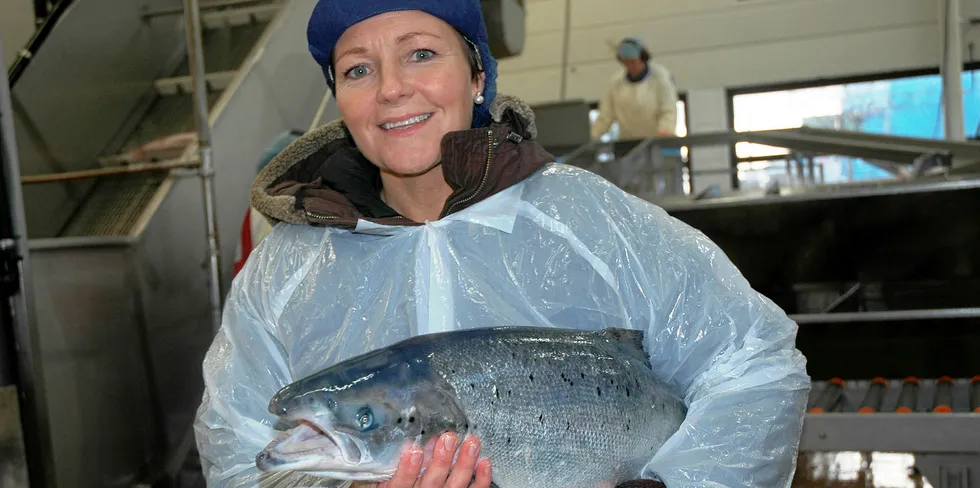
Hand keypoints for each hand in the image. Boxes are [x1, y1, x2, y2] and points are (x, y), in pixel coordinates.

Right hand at [352, 433, 491, 487]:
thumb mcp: (376, 483)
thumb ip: (381, 470)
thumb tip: (389, 445)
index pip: (399, 486)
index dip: (407, 470)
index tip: (414, 451)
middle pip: (431, 485)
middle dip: (441, 462)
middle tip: (449, 439)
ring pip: (455, 487)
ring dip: (465, 465)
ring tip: (471, 444)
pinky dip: (481, 480)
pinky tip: (484, 463)